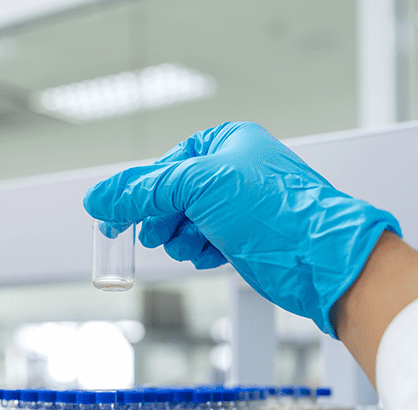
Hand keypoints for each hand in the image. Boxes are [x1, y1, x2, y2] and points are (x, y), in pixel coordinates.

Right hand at [83, 122, 401, 335]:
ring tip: (194, 244)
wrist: (317, 258)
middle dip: (162, 218)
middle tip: (156, 233)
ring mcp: (237, 206)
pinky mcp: (242, 237)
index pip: (163, 165)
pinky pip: (200, 242)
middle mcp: (233, 171)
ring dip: (180, 238)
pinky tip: (211, 254)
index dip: (138, 191)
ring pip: (182, 223)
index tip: (112, 215)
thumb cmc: (276, 211)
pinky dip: (199, 251)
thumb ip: (144, 191)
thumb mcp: (198, 187)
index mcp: (227, 142)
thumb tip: (101, 198)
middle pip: (169, 196)